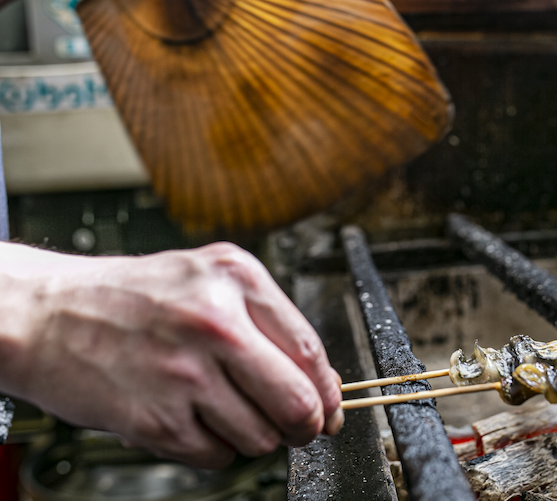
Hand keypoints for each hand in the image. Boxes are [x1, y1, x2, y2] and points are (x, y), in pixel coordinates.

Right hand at [0, 241, 342, 468]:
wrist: (48, 314)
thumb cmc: (134, 298)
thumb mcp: (210, 280)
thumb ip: (269, 323)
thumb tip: (322, 382)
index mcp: (237, 279)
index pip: (310, 351)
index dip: (328, 391)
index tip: (329, 407)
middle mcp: (216, 322)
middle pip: (297, 403)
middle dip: (305, 425)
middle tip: (297, 426)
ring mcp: (185, 372)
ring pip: (261, 437)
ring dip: (254, 435)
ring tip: (225, 410)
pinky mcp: (155, 418)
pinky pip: (216, 455)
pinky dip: (214, 447)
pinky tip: (192, 418)